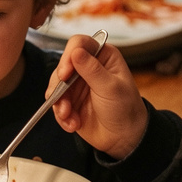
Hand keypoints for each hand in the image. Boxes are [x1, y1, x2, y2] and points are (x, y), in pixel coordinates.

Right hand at [49, 37, 148, 158]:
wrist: (124, 137)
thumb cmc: (125, 108)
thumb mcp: (111, 88)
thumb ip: (92, 70)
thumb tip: (76, 52)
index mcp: (102, 56)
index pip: (79, 44)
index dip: (68, 57)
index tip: (65, 74)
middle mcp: (87, 66)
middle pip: (62, 65)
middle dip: (60, 86)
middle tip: (63, 103)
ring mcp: (76, 83)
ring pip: (55, 85)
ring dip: (59, 103)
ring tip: (69, 117)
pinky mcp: (69, 100)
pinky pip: (55, 103)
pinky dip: (61, 115)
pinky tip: (72, 124)